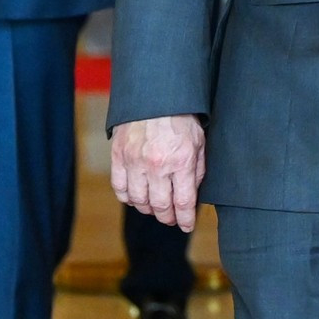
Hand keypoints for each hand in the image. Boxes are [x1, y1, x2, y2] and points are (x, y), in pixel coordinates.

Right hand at [110, 115, 205, 230]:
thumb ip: (197, 170)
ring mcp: (135, 162)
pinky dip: (128, 197)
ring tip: (155, 207)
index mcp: (181, 162)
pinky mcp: (119, 157)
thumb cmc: (182, 117)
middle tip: (171, 219)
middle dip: (168, 218)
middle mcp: (157, 166)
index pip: (183, 203)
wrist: (155, 94)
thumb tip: (193, 195)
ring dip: (148, 209)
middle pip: (160, 206)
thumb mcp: (200, 141)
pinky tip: (136, 197)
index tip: (187, 225)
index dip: (185, 219)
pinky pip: (120, 188)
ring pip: (139, 201)